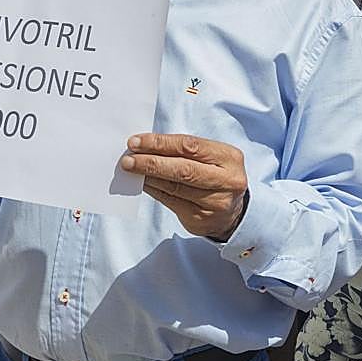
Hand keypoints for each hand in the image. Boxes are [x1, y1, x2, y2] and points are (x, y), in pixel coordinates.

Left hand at [121, 134, 248, 239]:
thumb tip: (145, 147)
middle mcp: (226, 180)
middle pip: (183, 169)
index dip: (161, 143)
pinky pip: (171, 201)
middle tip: (128, 159)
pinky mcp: (201, 219)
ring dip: (149, 177)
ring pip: (175, 187)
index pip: (190, 146)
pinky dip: (154, 190)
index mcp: (230, 158)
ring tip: (131, 169)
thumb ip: (185, 151)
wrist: (232, 213)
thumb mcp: (212, 158)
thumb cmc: (216, 176)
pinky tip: (143, 183)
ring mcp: (215, 202)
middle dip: (151, 162)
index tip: (136, 141)